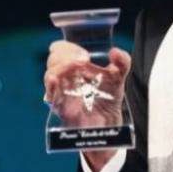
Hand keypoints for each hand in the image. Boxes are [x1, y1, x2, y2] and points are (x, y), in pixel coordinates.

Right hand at [43, 42, 131, 171]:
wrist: (109, 124)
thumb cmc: (108, 98)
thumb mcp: (118, 78)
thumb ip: (122, 62)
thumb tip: (115, 51)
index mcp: (75, 66)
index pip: (62, 49)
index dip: (67, 47)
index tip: (85, 55)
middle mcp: (66, 77)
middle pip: (53, 59)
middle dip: (65, 55)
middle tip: (83, 60)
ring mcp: (61, 91)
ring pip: (50, 74)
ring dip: (60, 67)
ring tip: (77, 68)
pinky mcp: (61, 106)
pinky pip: (50, 95)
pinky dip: (50, 86)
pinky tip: (54, 79)